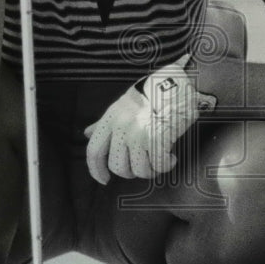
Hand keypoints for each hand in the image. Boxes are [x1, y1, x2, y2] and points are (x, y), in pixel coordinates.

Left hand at [83, 55, 216, 183]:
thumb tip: (88, 133)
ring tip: (159, 159)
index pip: (94, 151)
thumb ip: (104, 123)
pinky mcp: (158, 138)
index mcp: (110, 119)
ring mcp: (139, 134)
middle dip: (131, 172)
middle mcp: (122, 128)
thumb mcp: (122, 105)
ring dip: (151, 170)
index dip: (96, 170)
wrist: (176, 84)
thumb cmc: (150, 94)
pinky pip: (160, 165)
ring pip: (139, 170)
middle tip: (143, 164)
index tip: (103, 179)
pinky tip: (171, 157)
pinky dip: (167, 165)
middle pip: (118, 167)